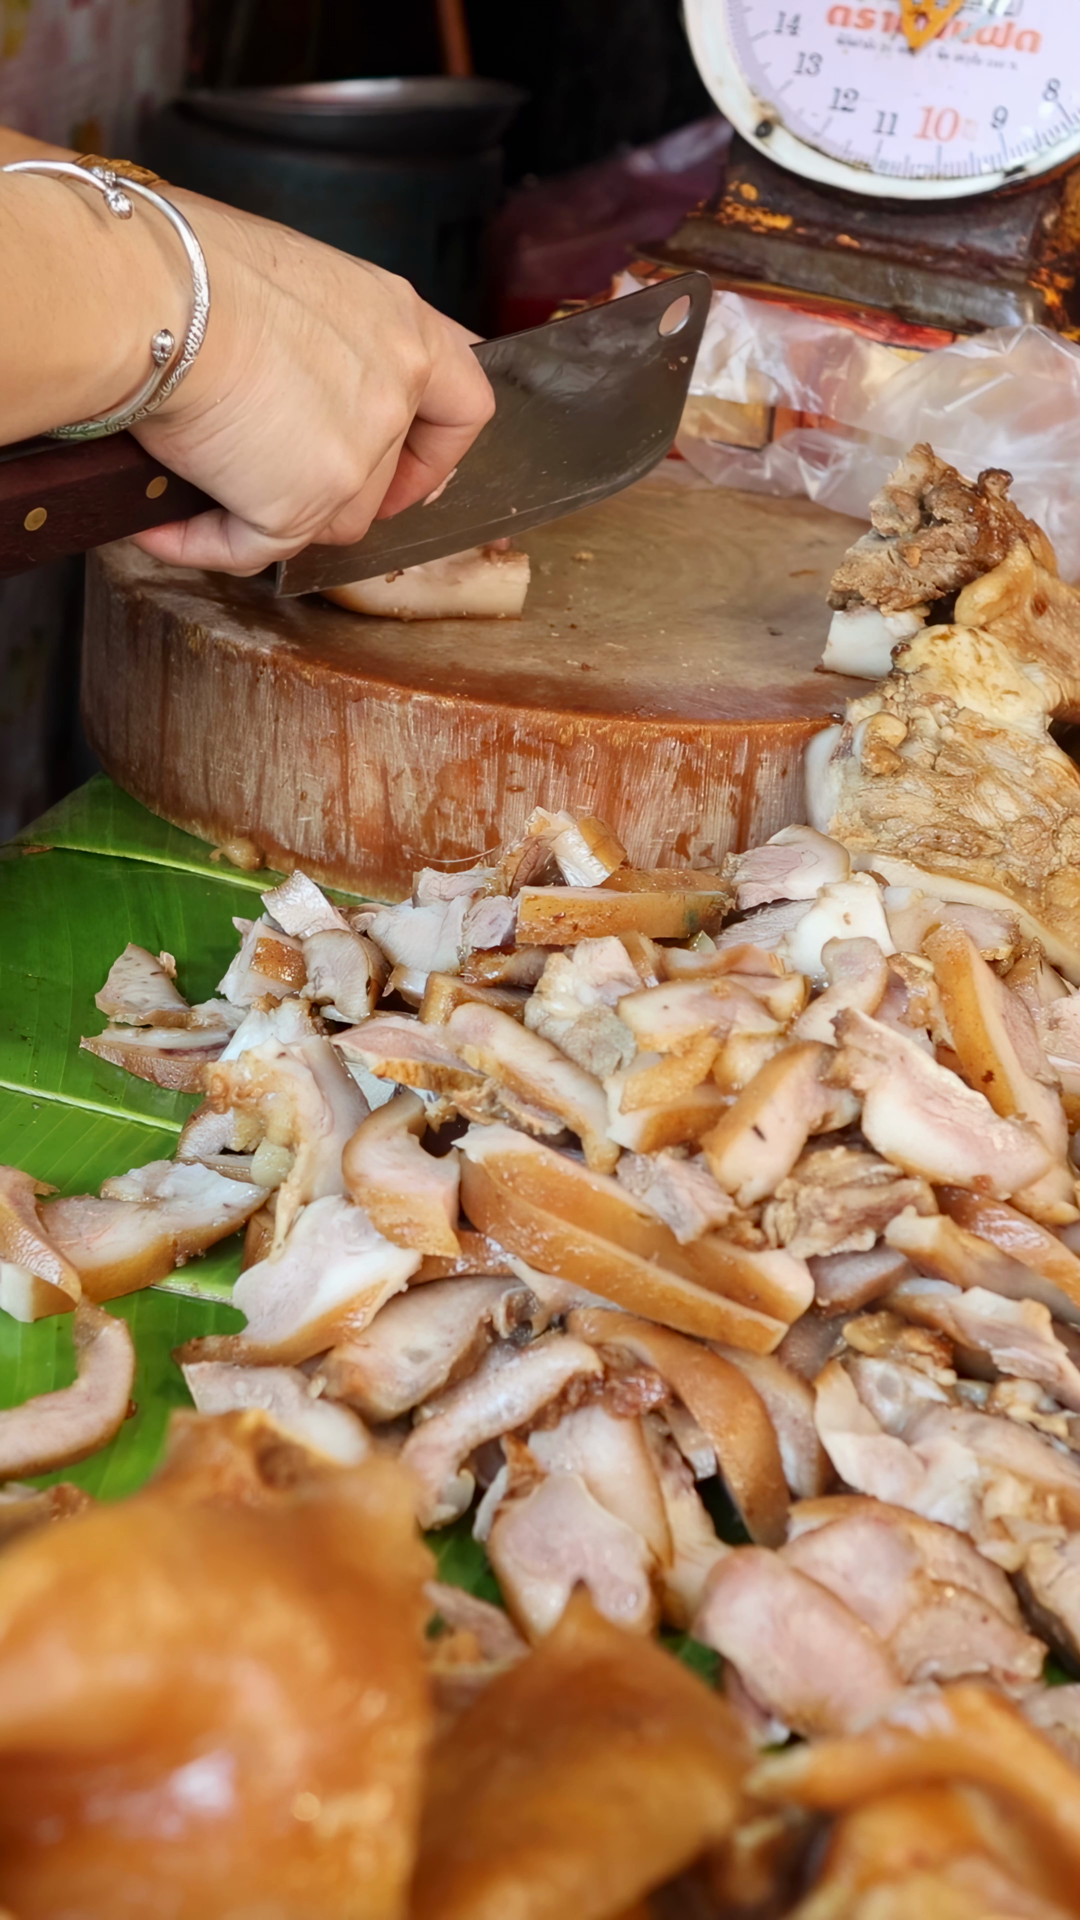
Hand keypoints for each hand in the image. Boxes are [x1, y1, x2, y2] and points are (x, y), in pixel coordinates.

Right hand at [132, 197, 493, 575]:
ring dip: (270, 513)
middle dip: (335, 493)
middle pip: (384, 481)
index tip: (408, 466)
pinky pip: (254, 550)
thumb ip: (330, 342)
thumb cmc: (193, 264)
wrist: (148, 293)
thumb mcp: (293, 281)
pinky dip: (206, 542)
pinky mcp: (298, 507)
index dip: (439, 451)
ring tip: (205, 482)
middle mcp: (392, 394)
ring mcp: (352, 459)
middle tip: (276, 482)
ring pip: (329, 523)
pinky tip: (164, 526)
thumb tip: (301, 389)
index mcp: (402, 328)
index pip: (467, 405)